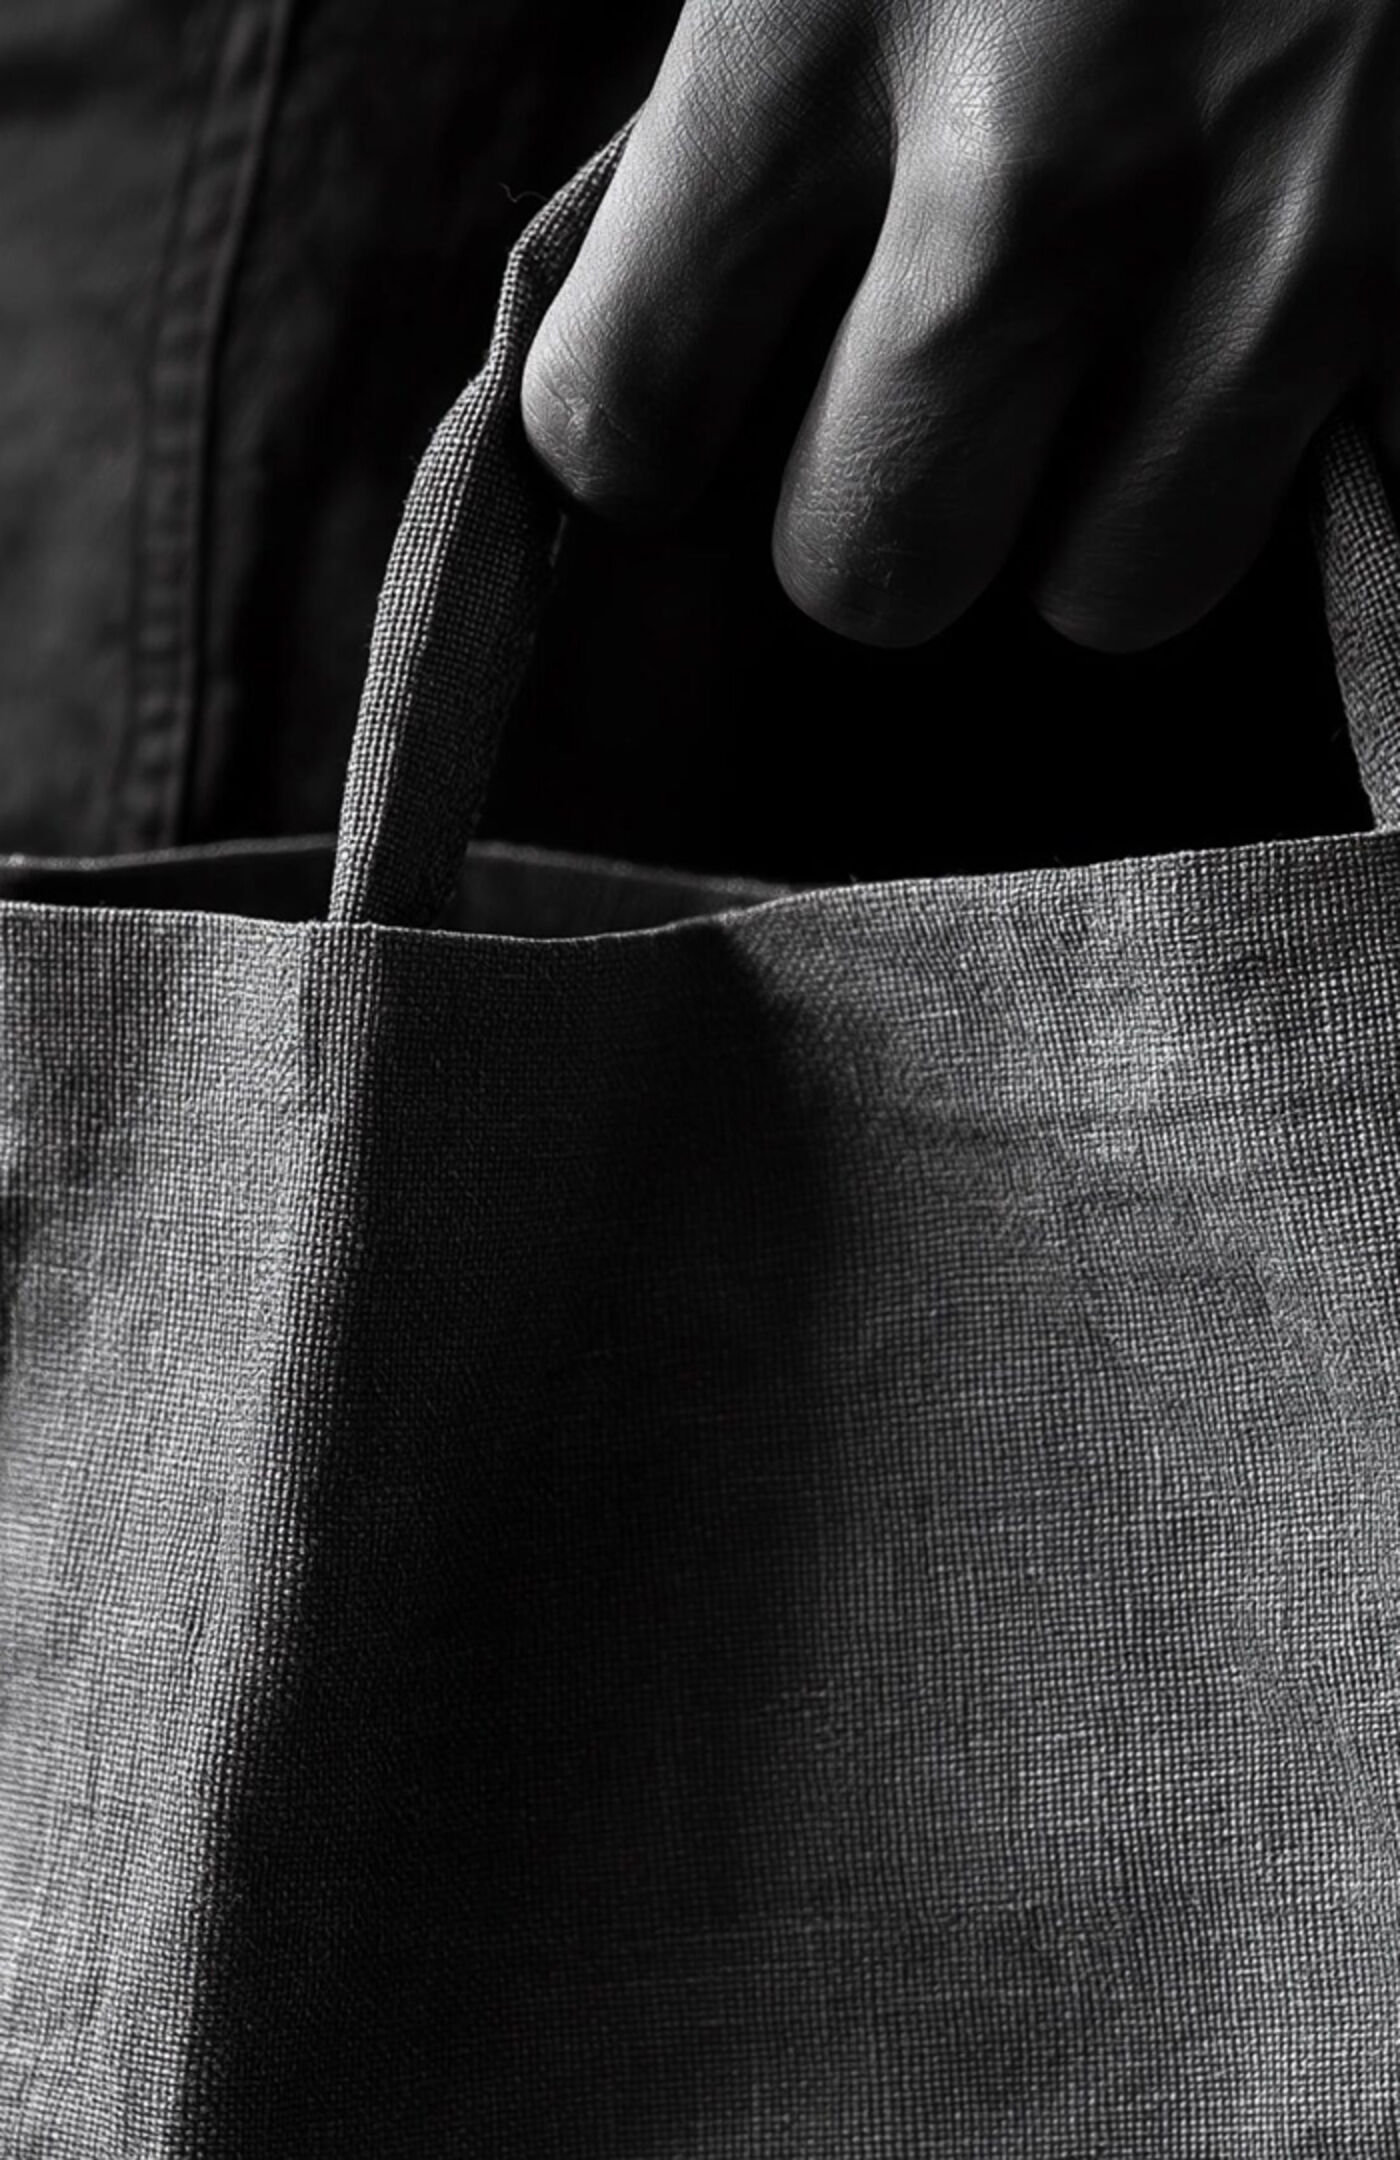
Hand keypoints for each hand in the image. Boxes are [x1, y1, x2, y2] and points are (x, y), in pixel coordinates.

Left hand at [520, 0, 1399, 651]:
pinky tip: (1278, 303)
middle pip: (871, 572)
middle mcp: (1040, 171)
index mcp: (815, 8)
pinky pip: (1347, 506)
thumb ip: (753, 42)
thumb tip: (671, 263)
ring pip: (1111, 595)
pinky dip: (1291, 445)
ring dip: (1091, 513)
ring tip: (1123, 358)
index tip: (676, 387)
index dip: (637, 425)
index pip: (624, 417)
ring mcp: (1286, 236)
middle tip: (915, 391)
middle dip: (876, 506)